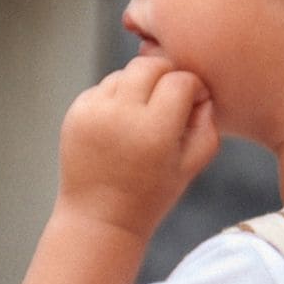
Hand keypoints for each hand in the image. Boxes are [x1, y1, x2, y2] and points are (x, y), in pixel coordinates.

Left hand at [57, 54, 218, 241]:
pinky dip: (116, 99)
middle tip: (171, 100)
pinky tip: (120, 128)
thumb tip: (200, 90)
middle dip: (166, 75)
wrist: (99, 219)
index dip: (194, 88)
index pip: (181, 81)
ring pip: (126, 73)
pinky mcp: (76, 112)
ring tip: (143, 120)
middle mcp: (121, 116)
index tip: (194, 104)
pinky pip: (104, 87)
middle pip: (151, 65)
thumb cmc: (151, 195)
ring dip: (140, 86)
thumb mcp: (191, 166)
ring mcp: (94, 112)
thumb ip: (207, 124)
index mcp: (154, 132)